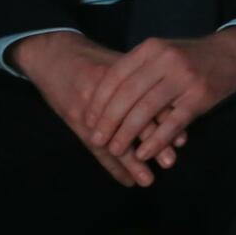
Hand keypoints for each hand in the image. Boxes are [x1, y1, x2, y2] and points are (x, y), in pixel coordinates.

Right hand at [9, 30, 186, 186]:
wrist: (53, 54)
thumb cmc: (92, 58)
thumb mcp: (119, 61)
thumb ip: (143, 81)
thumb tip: (173, 107)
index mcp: (123, 73)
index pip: (149, 101)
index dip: (166, 121)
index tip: (182, 140)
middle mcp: (106, 90)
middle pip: (133, 120)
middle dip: (153, 143)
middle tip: (170, 162)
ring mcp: (88, 105)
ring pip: (112, 138)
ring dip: (130, 161)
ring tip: (147, 179)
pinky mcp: (75, 117)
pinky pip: (95, 146)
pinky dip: (111, 165)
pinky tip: (126, 180)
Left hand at [81, 28, 235, 174]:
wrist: (234, 54)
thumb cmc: (192, 57)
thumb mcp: (163, 52)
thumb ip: (138, 69)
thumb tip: (104, 97)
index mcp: (152, 48)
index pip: (116, 76)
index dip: (100, 101)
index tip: (88, 120)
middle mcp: (166, 60)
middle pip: (128, 94)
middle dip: (109, 120)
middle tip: (97, 139)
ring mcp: (184, 79)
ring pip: (146, 110)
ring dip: (128, 134)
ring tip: (117, 149)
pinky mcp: (200, 97)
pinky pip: (172, 123)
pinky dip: (156, 141)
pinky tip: (145, 153)